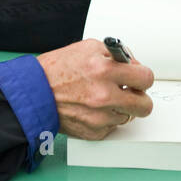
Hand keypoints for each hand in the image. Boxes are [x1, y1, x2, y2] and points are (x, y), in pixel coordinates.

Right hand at [37, 38, 154, 140]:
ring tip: (103, 99)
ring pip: (128, 117)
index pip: (146, 78)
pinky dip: (106, 119)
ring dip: (120, 108)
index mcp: (105, 70)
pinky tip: (92, 109)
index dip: (143, 77)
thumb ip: (117, 55)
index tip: (138, 78)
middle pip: (145, 105)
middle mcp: (104, 96)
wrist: (34, 92)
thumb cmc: (58, 69)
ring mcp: (99, 117)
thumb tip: (134, 66)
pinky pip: (112, 127)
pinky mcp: (93, 132)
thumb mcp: (89, 48)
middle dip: (140, 98)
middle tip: (130, 93)